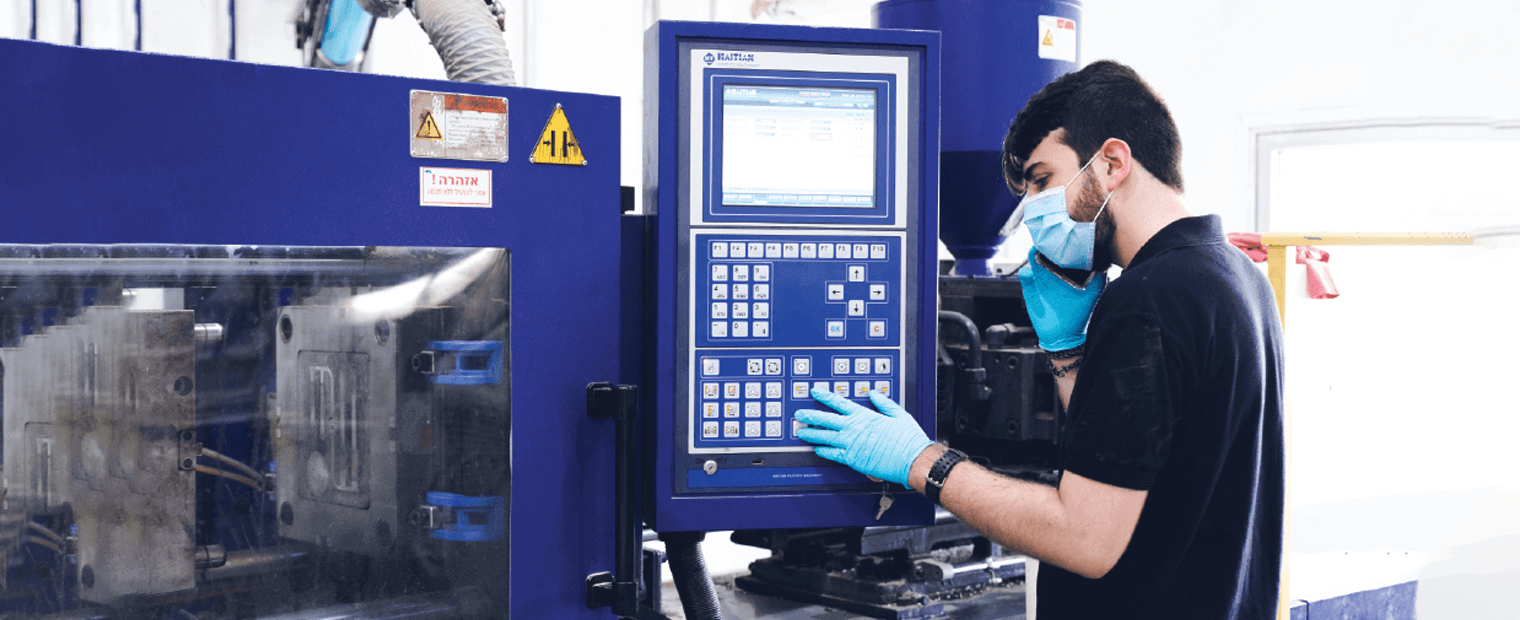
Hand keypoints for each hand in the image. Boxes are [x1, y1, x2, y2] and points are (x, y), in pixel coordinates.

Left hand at [794, 388, 933, 486]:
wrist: (912, 459)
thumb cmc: (908, 439)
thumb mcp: (898, 414)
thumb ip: (884, 403)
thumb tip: (874, 394)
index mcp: (865, 415)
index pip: (839, 402)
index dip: (824, 396)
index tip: (814, 392)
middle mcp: (855, 428)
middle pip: (826, 419)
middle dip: (810, 415)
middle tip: (799, 414)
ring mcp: (852, 444)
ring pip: (825, 437)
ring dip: (812, 434)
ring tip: (801, 432)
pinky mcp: (853, 459)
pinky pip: (833, 454)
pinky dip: (823, 451)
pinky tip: (817, 450)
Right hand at [1017, 247, 1106, 350]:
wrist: (1062, 335)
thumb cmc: (1077, 315)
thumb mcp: (1090, 297)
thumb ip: (1098, 282)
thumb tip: (1104, 268)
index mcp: (1066, 272)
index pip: (1062, 253)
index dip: (1061, 244)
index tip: (1062, 237)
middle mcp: (1052, 273)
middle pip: (1046, 252)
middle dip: (1045, 245)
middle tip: (1046, 240)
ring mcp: (1040, 280)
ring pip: (1032, 260)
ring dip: (1032, 254)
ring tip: (1035, 253)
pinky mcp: (1030, 289)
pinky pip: (1025, 276)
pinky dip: (1025, 273)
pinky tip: (1030, 273)